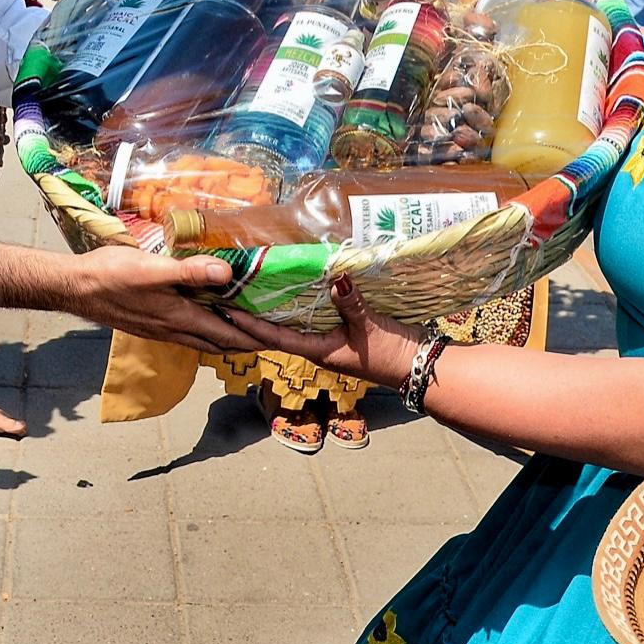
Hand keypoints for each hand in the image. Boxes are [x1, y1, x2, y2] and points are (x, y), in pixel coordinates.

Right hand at [62, 250, 271, 353]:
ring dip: (228, 337)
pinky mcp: (151, 322)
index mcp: (180, 318)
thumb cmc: (111, 275)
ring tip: (248, 327)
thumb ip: (190, 272)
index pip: (228, 335)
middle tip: (273, 336)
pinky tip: (208, 316)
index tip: (280, 338)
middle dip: (248, 342)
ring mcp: (161, 329)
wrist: (74, 288)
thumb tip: (228, 275)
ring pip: (204, 339)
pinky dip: (207, 328)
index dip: (255, 338)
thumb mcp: (152, 269)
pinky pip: (188, 332)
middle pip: (220, 343)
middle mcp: (174, 330)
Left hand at [221, 276, 431, 387]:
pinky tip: (290, 294)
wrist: (416, 365)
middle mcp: (316, 349)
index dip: (250, 326)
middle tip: (231, 296)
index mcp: (317, 351)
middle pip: (277, 333)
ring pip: (292, 327)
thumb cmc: (390, 351)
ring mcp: (328, 344)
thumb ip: (351, 303)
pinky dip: (297, 309)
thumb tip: (336, 278)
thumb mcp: (369, 326)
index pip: (274, 338)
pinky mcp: (340, 336)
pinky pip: (311, 321)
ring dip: (273, 313)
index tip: (227, 311)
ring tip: (251, 293)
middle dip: (254, 318)